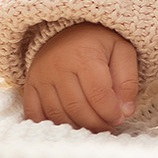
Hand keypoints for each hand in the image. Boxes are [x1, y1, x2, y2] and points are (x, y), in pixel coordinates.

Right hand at [23, 23, 138, 130]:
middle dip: (96, 123)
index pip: (98, 94)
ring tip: (93, 128)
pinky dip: (51, 126)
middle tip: (108, 127)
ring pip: (57, 115)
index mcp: (84, 55)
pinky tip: (68, 127)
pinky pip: (35, 114)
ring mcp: (40, 77)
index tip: (120, 119)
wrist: (68, 29)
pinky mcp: (29, 85)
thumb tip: (126, 112)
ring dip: (78, 128)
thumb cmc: (99, 43)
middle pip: (77, 108)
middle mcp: (58, 66)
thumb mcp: (122, 51)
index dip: (110, 112)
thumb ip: (127, 81)